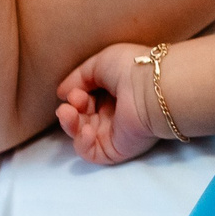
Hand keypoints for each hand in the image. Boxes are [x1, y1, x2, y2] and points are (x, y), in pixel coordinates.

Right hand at [53, 42, 165, 164]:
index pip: (85, 100)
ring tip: (69, 112)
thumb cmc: (130, 68)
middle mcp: (112, 114)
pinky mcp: (114, 150)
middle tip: (75, 100)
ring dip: (69, 124)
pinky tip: (86, 130)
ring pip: (80, 135)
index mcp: (112, 93)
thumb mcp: (100, 63)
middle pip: (79, 118)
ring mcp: (112, 134)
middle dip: (70, 109)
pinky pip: (90, 152)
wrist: (152, 89)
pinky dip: (82, 143)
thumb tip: (62, 93)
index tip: (76, 91)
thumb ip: (78, 77)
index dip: (75, 96)